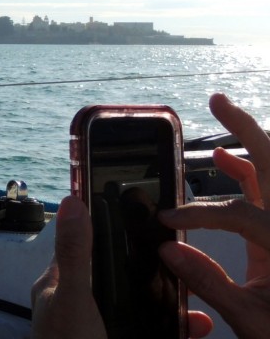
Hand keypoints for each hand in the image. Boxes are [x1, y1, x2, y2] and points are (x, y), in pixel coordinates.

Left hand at [32, 196, 212, 337]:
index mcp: (60, 285)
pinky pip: (151, 332)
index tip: (142, 216)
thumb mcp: (72, 298)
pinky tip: (193, 329)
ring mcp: (100, 327)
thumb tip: (73, 201)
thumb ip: (76, 254)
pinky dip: (173, 331)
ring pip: (138, 307)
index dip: (110, 229)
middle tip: (183, 268)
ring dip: (168, 305)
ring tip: (194, 305)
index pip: (85, 245)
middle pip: (120, 277)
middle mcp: (79, 304)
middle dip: (152, 274)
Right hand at [160, 92, 269, 338]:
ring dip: (249, 140)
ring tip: (222, 109)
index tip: (165, 222)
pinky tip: (225, 161)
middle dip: (247, 129)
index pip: (241, 214)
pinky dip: (249, 169)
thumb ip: (211, 283)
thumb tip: (168, 248)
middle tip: (217, 100)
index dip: (200, 214)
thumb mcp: (252, 322)